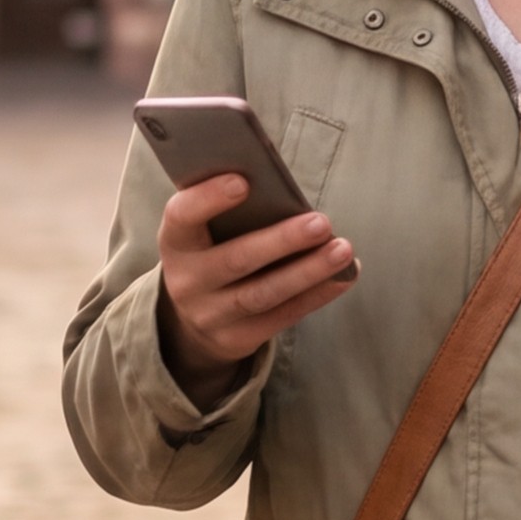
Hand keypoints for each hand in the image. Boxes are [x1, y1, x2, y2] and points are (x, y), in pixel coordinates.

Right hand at [158, 171, 355, 377]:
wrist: (194, 318)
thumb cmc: (214, 251)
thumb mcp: (206, 231)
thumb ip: (233, 211)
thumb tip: (285, 190)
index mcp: (176, 241)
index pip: (183, 216)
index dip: (209, 199)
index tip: (243, 181)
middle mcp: (187, 280)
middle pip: (236, 260)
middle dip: (282, 241)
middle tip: (321, 222)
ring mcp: (210, 314)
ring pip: (263, 293)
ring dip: (308, 271)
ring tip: (342, 250)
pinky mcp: (237, 338)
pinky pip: (282, 316)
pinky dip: (317, 294)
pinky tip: (344, 276)